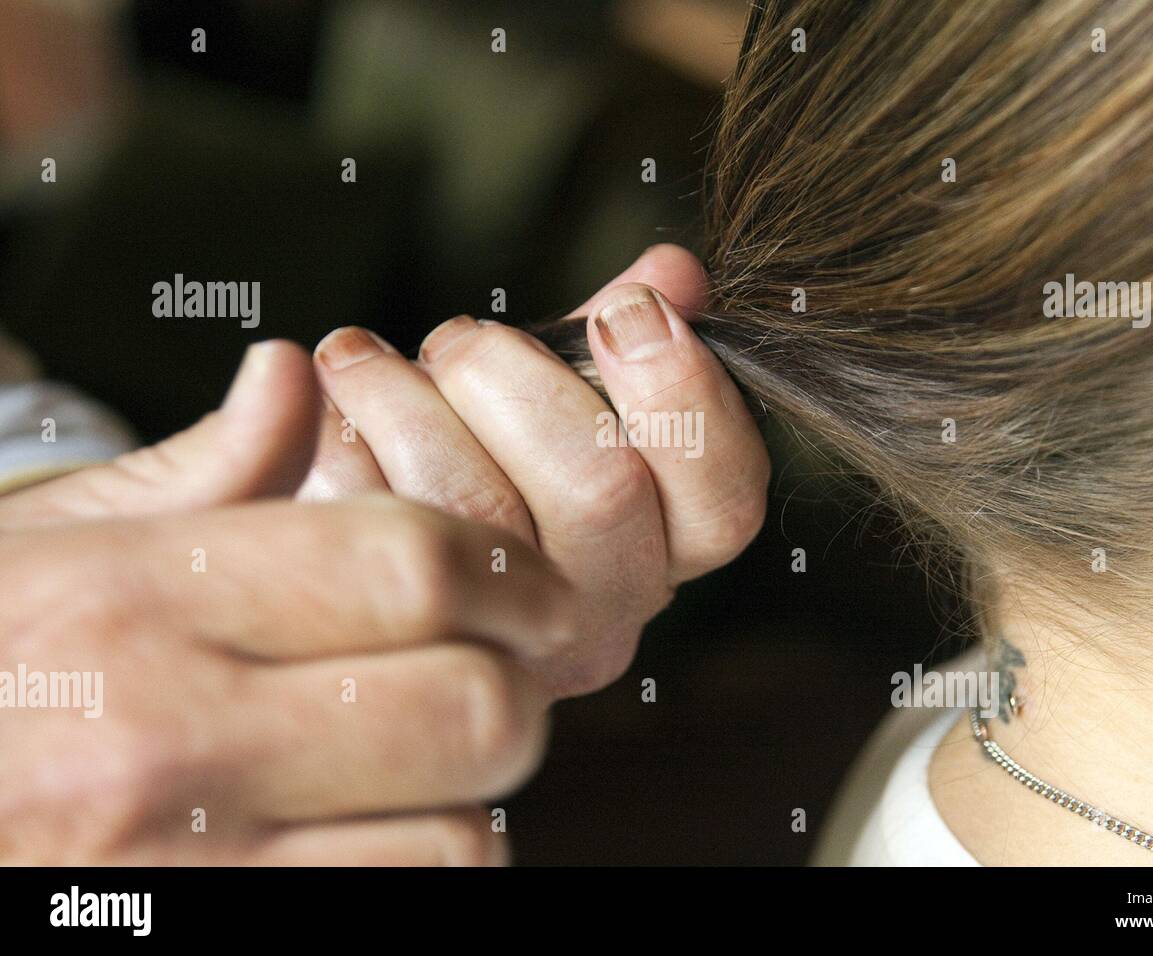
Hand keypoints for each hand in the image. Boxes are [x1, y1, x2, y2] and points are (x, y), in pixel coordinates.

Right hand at [0, 343, 575, 863]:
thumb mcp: (43, 545)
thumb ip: (194, 469)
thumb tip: (294, 375)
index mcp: (137, 600)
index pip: (408, 562)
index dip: (511, 570)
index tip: (534, 588)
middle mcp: (163, 737)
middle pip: (468, 705)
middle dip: (516, 689)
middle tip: (496, 677)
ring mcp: (180, 874)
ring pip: (456, 838)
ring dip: (474, 799)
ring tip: (430, 769)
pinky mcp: (198, 950)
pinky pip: (393, 914)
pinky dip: (418, 873)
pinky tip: (375, 837)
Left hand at [299, 245, 770, 695]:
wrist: (329, 553)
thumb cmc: (458, 451)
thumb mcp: (545, 389)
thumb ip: (612, 335)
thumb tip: (677, 271)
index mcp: (662, 549)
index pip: (724, 502)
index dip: (685, 395)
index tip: (623, 310)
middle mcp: (603, 612)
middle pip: (603, 487)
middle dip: (514, 376)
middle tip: (454, 338)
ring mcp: (508, 640)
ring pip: (480, 505)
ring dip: (409, 398)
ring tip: (360, 359)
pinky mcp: (402, 640)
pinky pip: (377, 523)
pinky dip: (343, 442)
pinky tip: (327, 417)